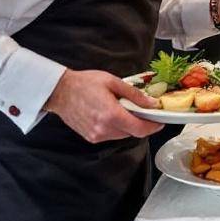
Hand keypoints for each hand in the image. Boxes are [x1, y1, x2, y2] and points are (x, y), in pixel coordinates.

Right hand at [43, 69, 161, 142]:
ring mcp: (96, 135)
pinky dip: (116, 127)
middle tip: (142, 111)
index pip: (140, 129)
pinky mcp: (91, 137)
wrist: (59, 91)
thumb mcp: (113, 82)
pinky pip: (111, 136)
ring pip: (122, 135)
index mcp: (111, 115)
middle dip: (140, 123)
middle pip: (132, 133)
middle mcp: (104, 129)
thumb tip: (152, 104)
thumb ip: (134, 95)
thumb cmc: (84, 83)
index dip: (153, 127)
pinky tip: (111, 115)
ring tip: (123, 110)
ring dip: (127, 125)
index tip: (160, 122)